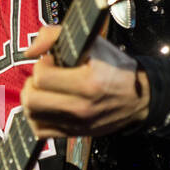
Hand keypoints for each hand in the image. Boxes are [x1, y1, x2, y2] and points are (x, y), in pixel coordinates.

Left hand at [20, 26, 149, 139]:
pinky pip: (40, 131)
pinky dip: (37, 117)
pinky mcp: (74, 134)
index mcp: (88, 83)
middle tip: (44, 77)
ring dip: (32, 100)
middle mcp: (81, 107)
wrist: (139, 98)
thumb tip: (31, 51)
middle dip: (32, 83)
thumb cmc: (116, 68)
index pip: (42, 77)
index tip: (52, 61)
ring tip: (44, 90)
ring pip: (32, 116)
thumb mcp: (94, 43)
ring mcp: (76, 124)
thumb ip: (57, 35)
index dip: (41, 65)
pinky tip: (46, 106)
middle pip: (32, 100)